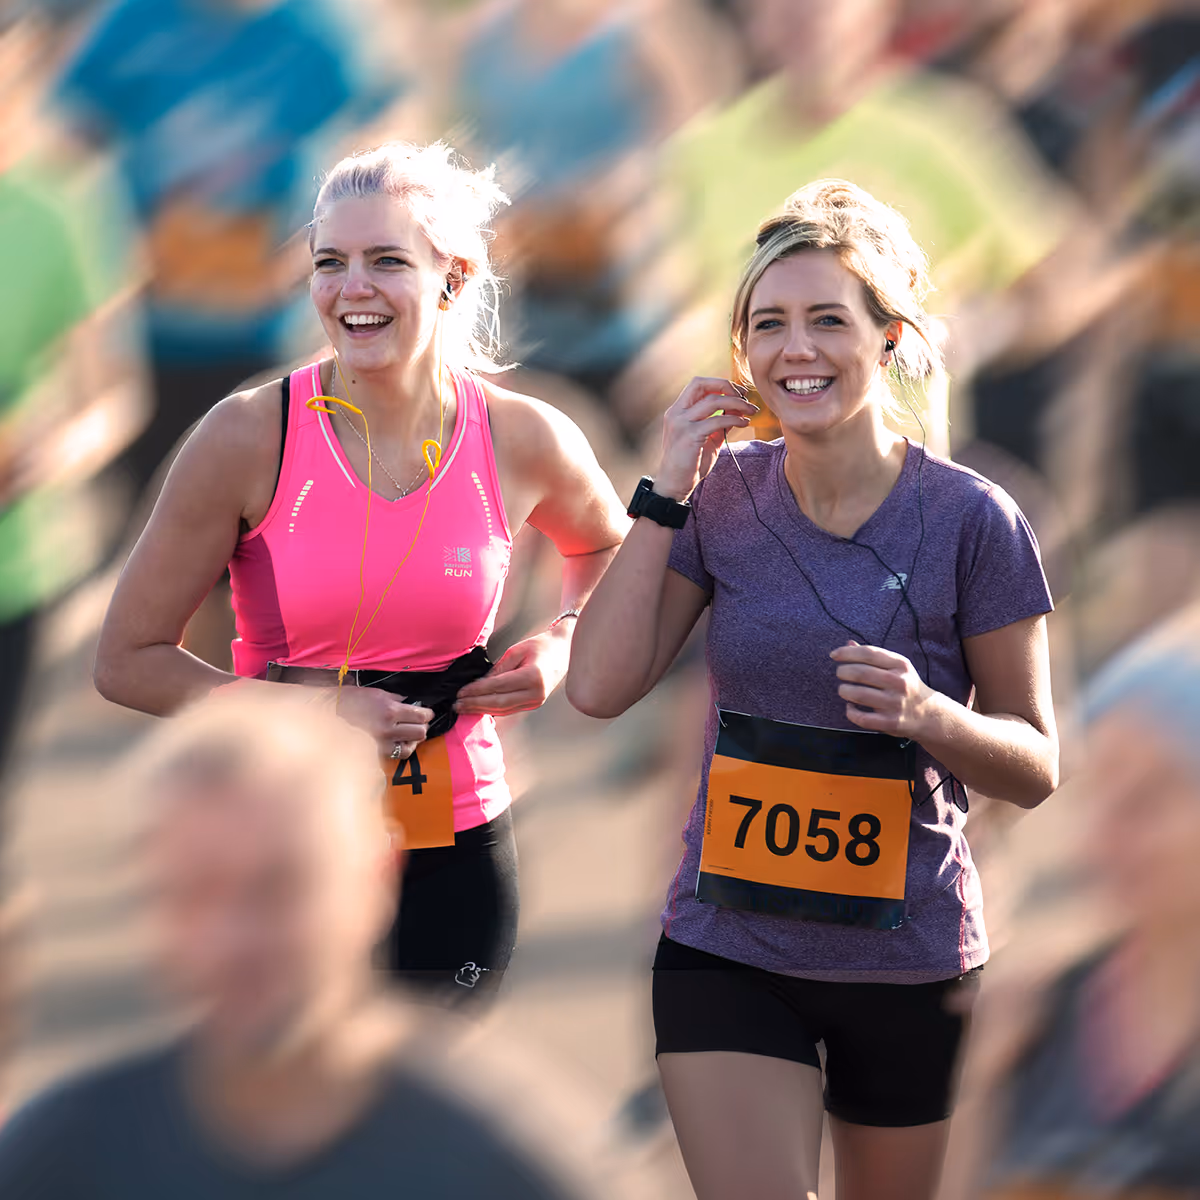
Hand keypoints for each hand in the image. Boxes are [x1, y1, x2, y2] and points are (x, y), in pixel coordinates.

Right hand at [330, 685, 433, 759]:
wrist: (327, 714)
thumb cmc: (350, 700)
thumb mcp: (376, 693)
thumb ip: (396, 699)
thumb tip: (411, 703)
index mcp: (389, 710)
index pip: (421, 715)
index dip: (428, 714)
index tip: (427, 712)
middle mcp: (388, 728)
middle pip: (421, 732)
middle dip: (423, 725)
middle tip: (419, 721)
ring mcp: (382, 743)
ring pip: (412, 746)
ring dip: (414, 739)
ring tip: (409, 733)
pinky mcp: (375, 753)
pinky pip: (398, 754)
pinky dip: (403, 748)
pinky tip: (400, 742)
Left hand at [454, 626, 571, 715]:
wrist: (562, 651)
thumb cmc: (540, 646)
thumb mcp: (516, 651)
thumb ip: (498, 669)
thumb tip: (479, 684)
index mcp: (532, 677)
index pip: (498, 687)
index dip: (477, 691)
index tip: (460, 692)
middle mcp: (536, 693)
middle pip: (499, 703)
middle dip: (475, 704)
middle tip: (456, 705)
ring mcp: (536, 702)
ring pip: (503, 710)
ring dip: (482, 710)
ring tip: (464, 708)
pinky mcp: (534, 704)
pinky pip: (509, 709)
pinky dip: (493, 710)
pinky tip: (479, 708)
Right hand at [655, 377, 758, 501]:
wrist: (674, 484)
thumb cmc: (690, 463)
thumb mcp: (707, 439)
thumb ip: (719, 423)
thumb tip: (737, 409)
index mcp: (678, 411)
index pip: (698, 385)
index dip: (719, 384)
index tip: (738, 393)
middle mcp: (676, 413)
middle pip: (700, 384)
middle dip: (725, 385)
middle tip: (744, 396)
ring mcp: (681, 423)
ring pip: (712, 401)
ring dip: (736, 403)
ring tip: (751, 410)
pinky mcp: (689, 436)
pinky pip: (716, 420)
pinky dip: (734, 419)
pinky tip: (744, 423)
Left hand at [831, 641, 935, 737]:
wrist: (929, 715)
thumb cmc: (906, 687)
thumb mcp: (896, 667)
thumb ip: (873, 656)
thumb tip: (848, 643)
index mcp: (900, 665)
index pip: (869, 653)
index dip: (847, 653)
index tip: (834, 655)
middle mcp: (899, 683)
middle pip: (861, 673)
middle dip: (843, 671)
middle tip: (840, 673)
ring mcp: (895, 703)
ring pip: (858, 695)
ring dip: (844, 690)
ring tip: (844, 690)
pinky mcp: (890, 722)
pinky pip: (861, 718)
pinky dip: (850, 712)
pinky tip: (850, 707)